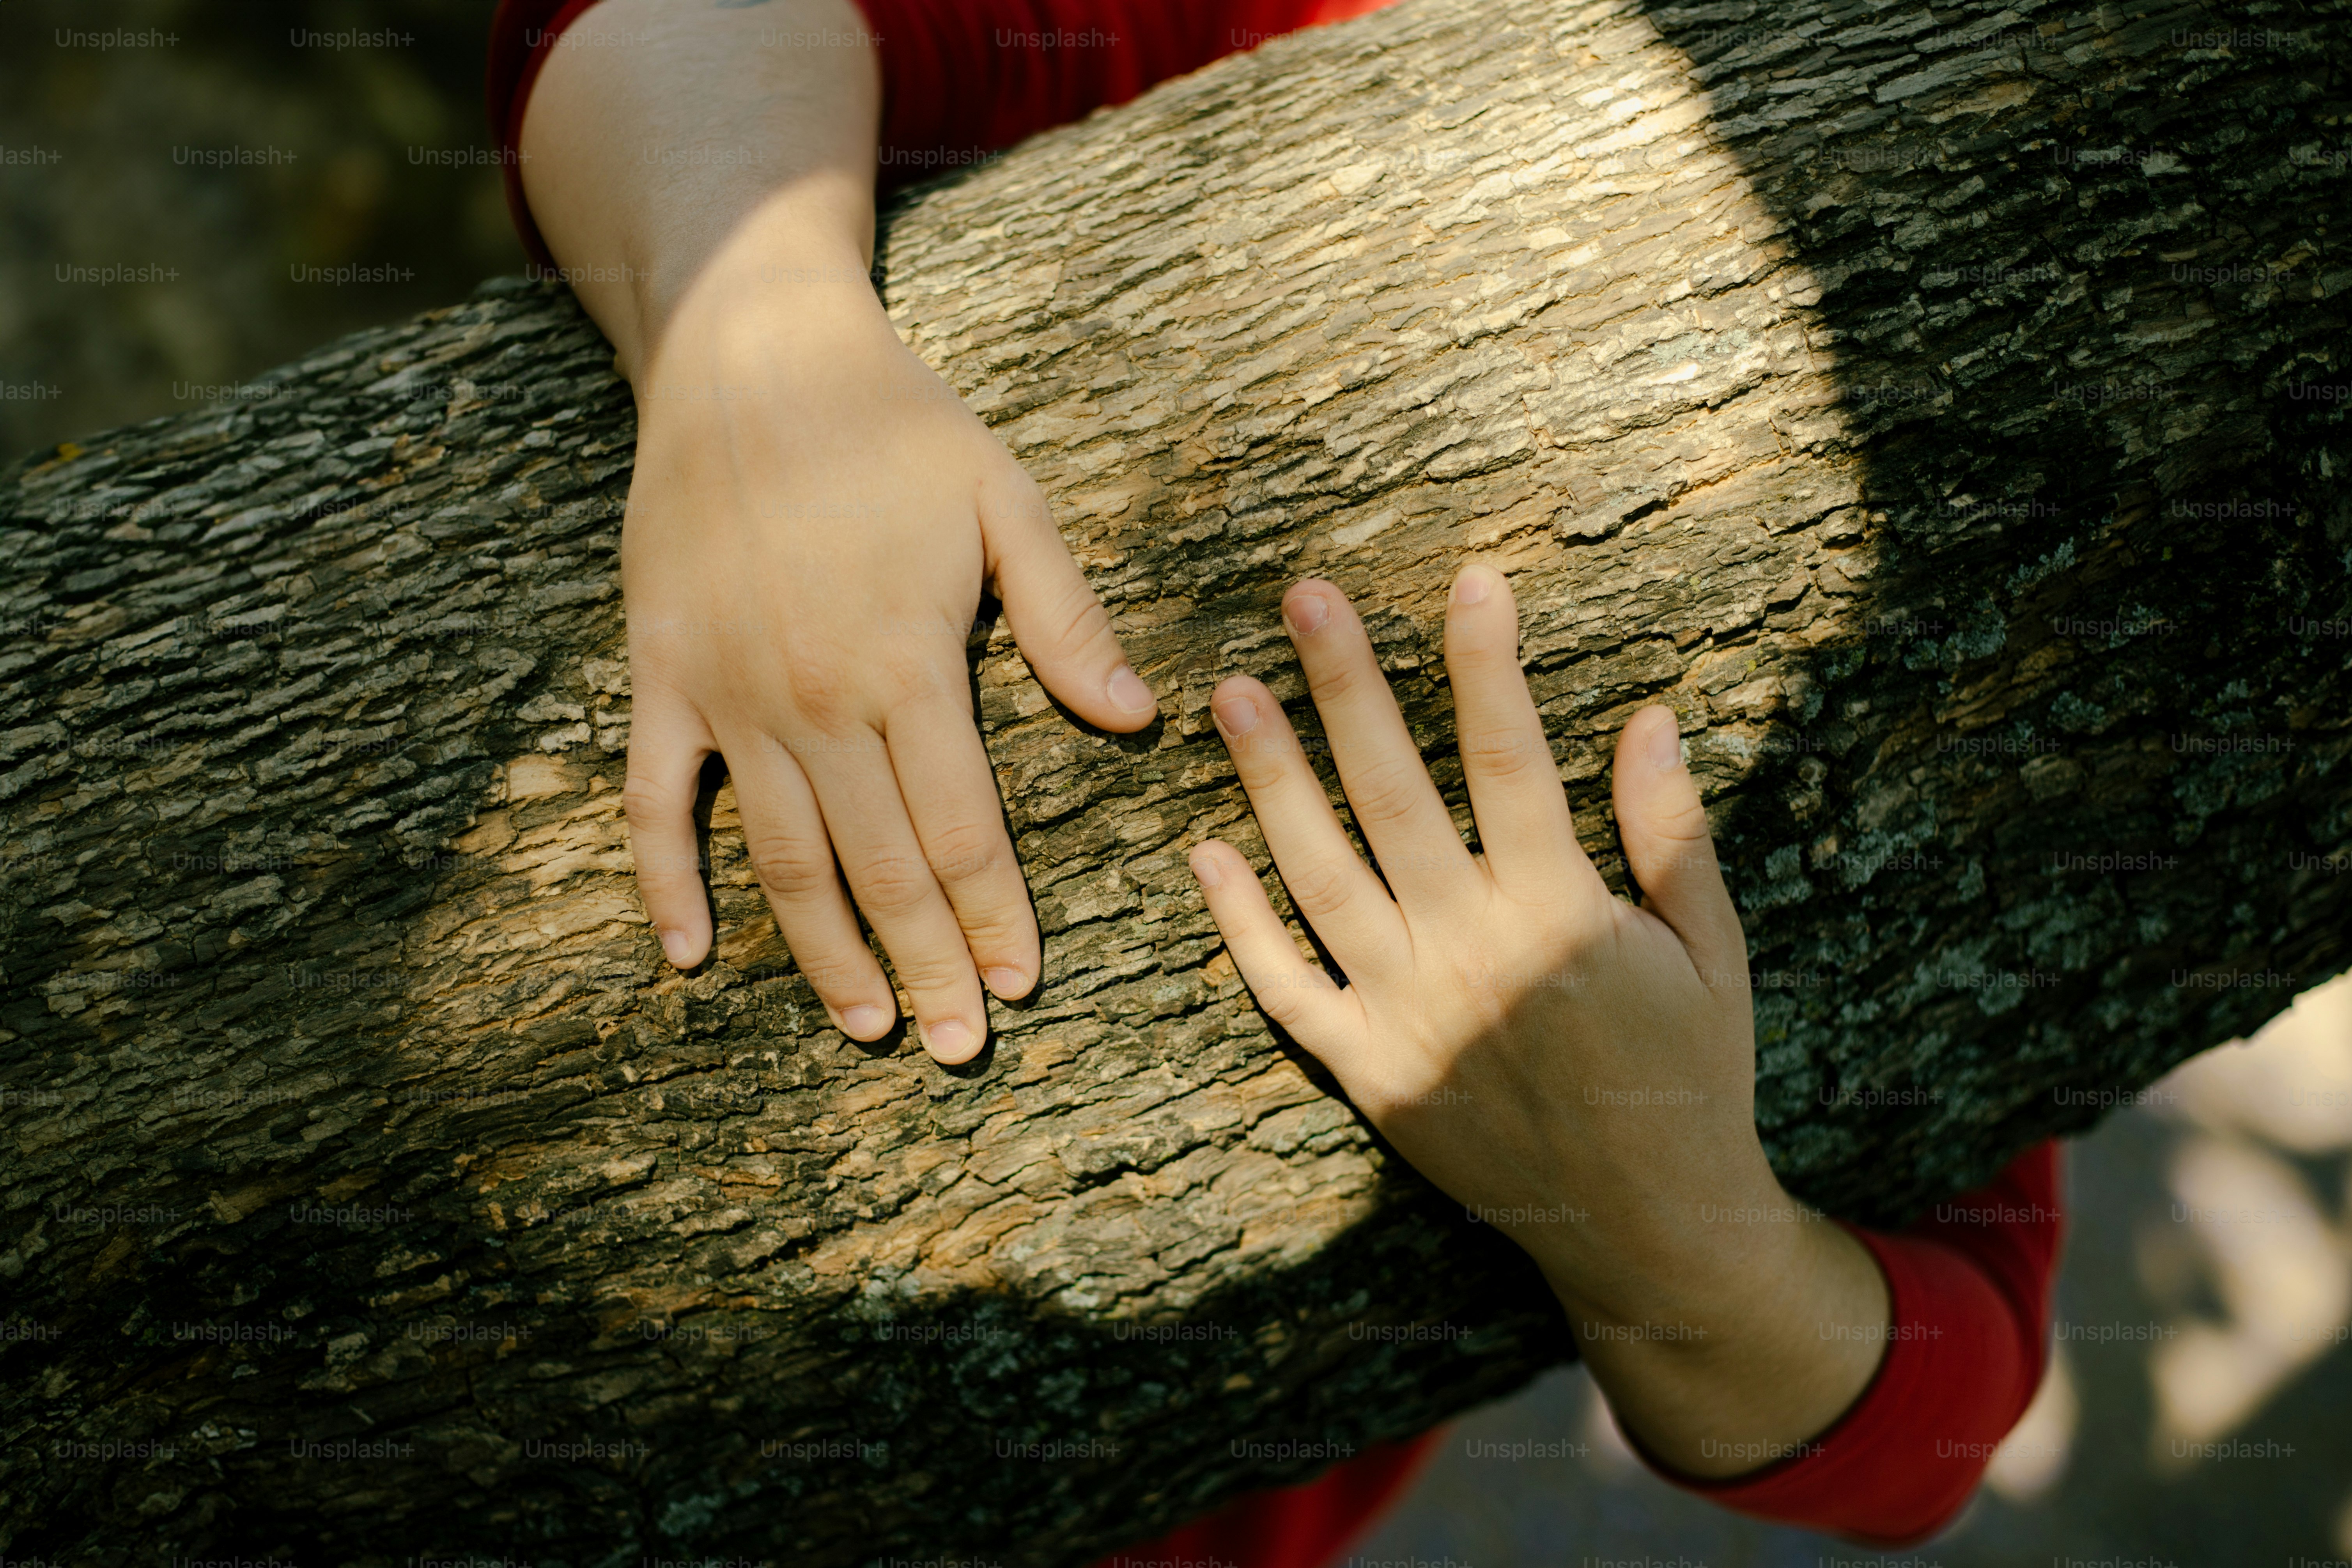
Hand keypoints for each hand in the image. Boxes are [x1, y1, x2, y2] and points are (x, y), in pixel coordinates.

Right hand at [622, 255, 1158, 1060]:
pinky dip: (666, 883)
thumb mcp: (1006, 500)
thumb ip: (1067, 617)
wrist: (749, 358)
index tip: (1021, 987)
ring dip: (824, 953)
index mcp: (909, 665)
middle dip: (926, 964)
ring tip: (866, 1027)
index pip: (962, 829)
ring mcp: (729, 696)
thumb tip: (1136, 716)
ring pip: (783, 859)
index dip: (994, 916)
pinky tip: (691, 955)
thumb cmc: (895, 427)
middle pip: (881, 868)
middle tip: (957, 1047)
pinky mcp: (661, 678)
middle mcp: (818, 700)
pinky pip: (656, 802)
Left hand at [1187, 567, 1885, 1474]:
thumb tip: (1650, 718)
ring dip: (1271, 783)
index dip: (1486, 664)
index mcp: (1559, 916)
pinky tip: (1205, 852)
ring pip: (1321, 877)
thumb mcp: (1712, 954)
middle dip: (1347, 690)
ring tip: (1232, 695)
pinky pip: (1288, 990)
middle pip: (1394, 796)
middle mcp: (1471, 955)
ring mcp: (1409, 1016)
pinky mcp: (1370, 1073)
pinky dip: (1241, 925)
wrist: (1647, 1226)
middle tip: (1302, 598)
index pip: (1510, 761)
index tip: (1468, 579)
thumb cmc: (1690, 1075)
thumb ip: (1673, 835)